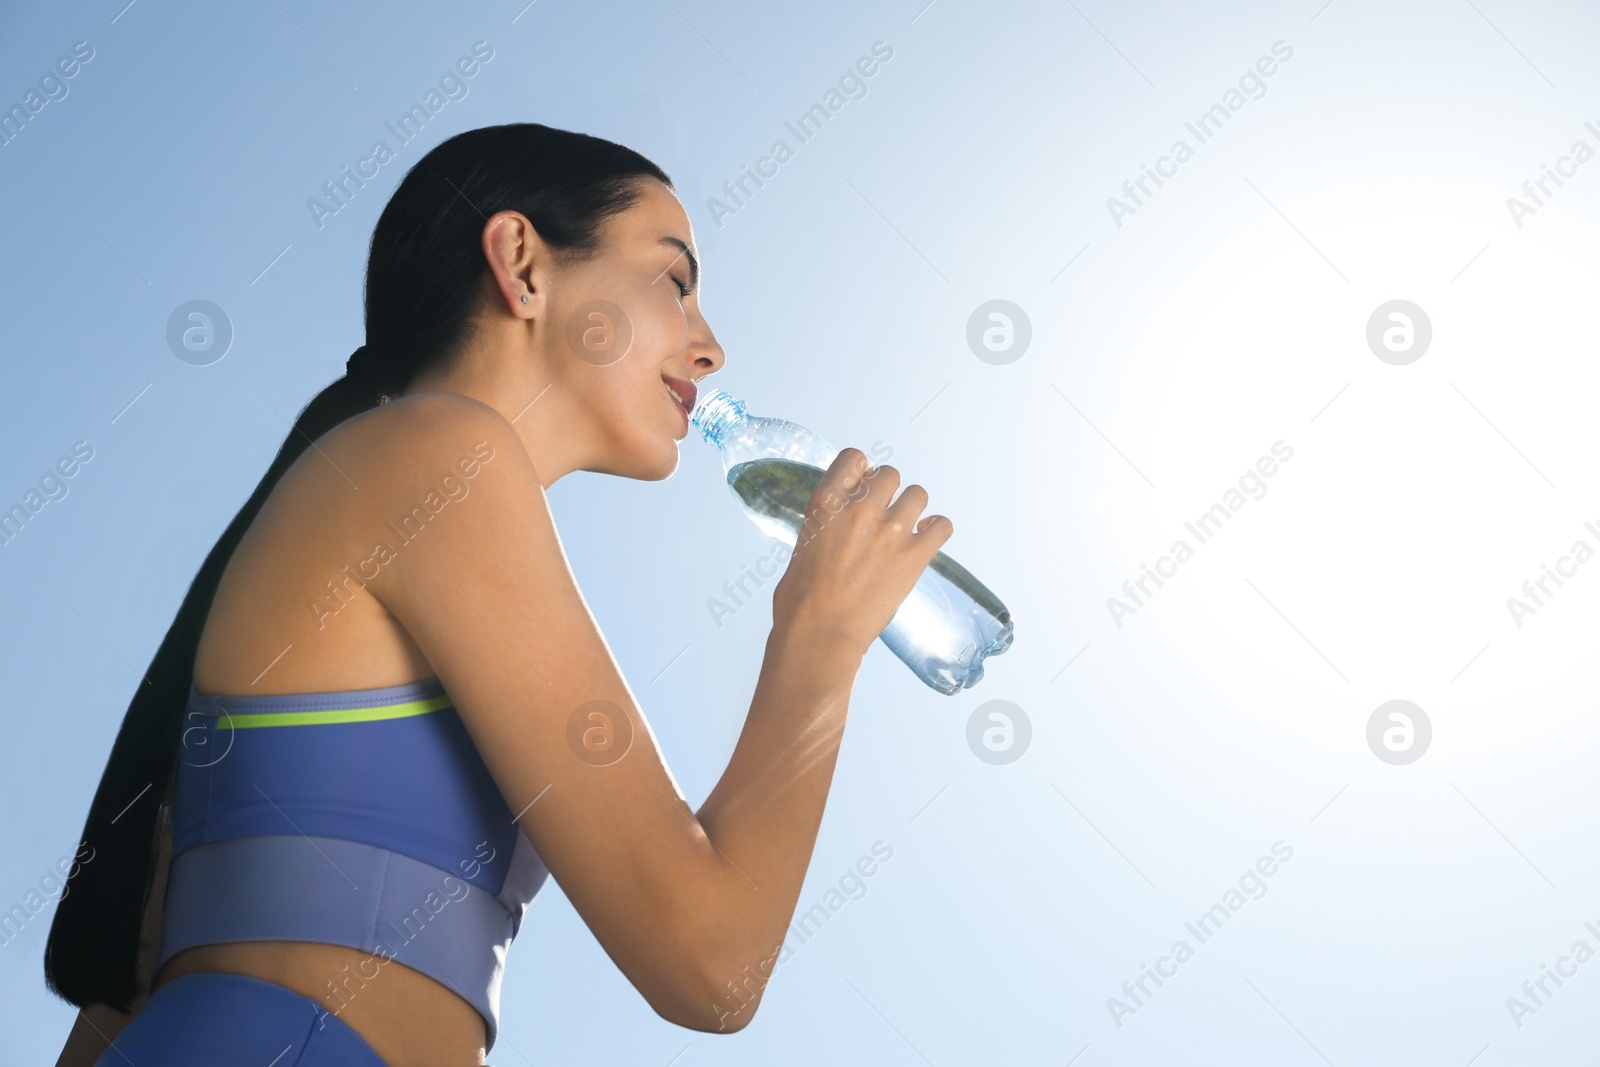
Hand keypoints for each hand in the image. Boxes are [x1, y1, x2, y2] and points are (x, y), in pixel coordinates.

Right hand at [770, 448, 953, 656]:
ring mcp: (891, 530)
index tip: (864, 483)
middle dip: (887, 492)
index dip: (862, 471)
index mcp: (826, 502)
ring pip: (918, 494)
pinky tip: (925, 539)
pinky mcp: (914, 555)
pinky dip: (936, 530)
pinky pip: (942, 526)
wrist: (820, 633)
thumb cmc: (802, 599)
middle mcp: (860, 507)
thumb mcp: (803, 544)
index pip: (854, 458)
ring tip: (904, 529)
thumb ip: (827, 522)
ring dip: (911, 509)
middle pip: (890, 475)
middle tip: (882, 515)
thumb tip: (841, 522)